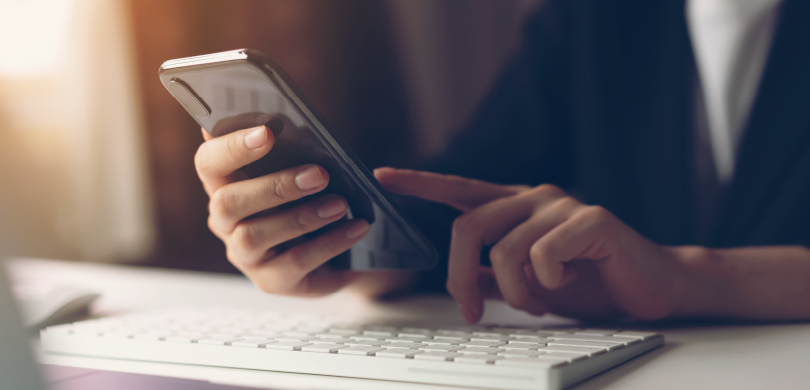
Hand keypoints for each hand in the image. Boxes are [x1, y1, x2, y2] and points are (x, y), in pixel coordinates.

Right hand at [195, 123, 374, 295]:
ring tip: (340, 204)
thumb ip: (294, 145)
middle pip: (228, 202)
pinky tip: (355, 227)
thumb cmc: (314, 196)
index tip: (267, 132)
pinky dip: (329, 243)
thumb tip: (285, 123)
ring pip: (255, 235)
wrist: (342, 249)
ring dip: (302, 216)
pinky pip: (294, 262)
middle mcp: (225, 221)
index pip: (209, 162)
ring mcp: (244, 254)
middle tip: (319, 174)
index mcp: (225, 183)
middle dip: (274, 186)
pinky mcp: (270, 280)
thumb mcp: (306, 165)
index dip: (232, 147)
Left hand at [375, 168, 688, 321]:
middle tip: (473, 311)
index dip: (420, 183)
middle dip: (460, 277)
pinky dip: (547, 283)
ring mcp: (561, 205)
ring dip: (514, 291)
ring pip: (504, 249)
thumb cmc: (589, 282)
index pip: (459, 189)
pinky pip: (544, 254)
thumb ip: (493, 274)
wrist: (649, 289)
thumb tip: (461, 278)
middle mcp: (533, 197)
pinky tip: (569, 282)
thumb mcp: (528, 284)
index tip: (382, 176)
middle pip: (468, 228)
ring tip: (537, 301)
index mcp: (515, 207)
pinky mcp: (591, 219)